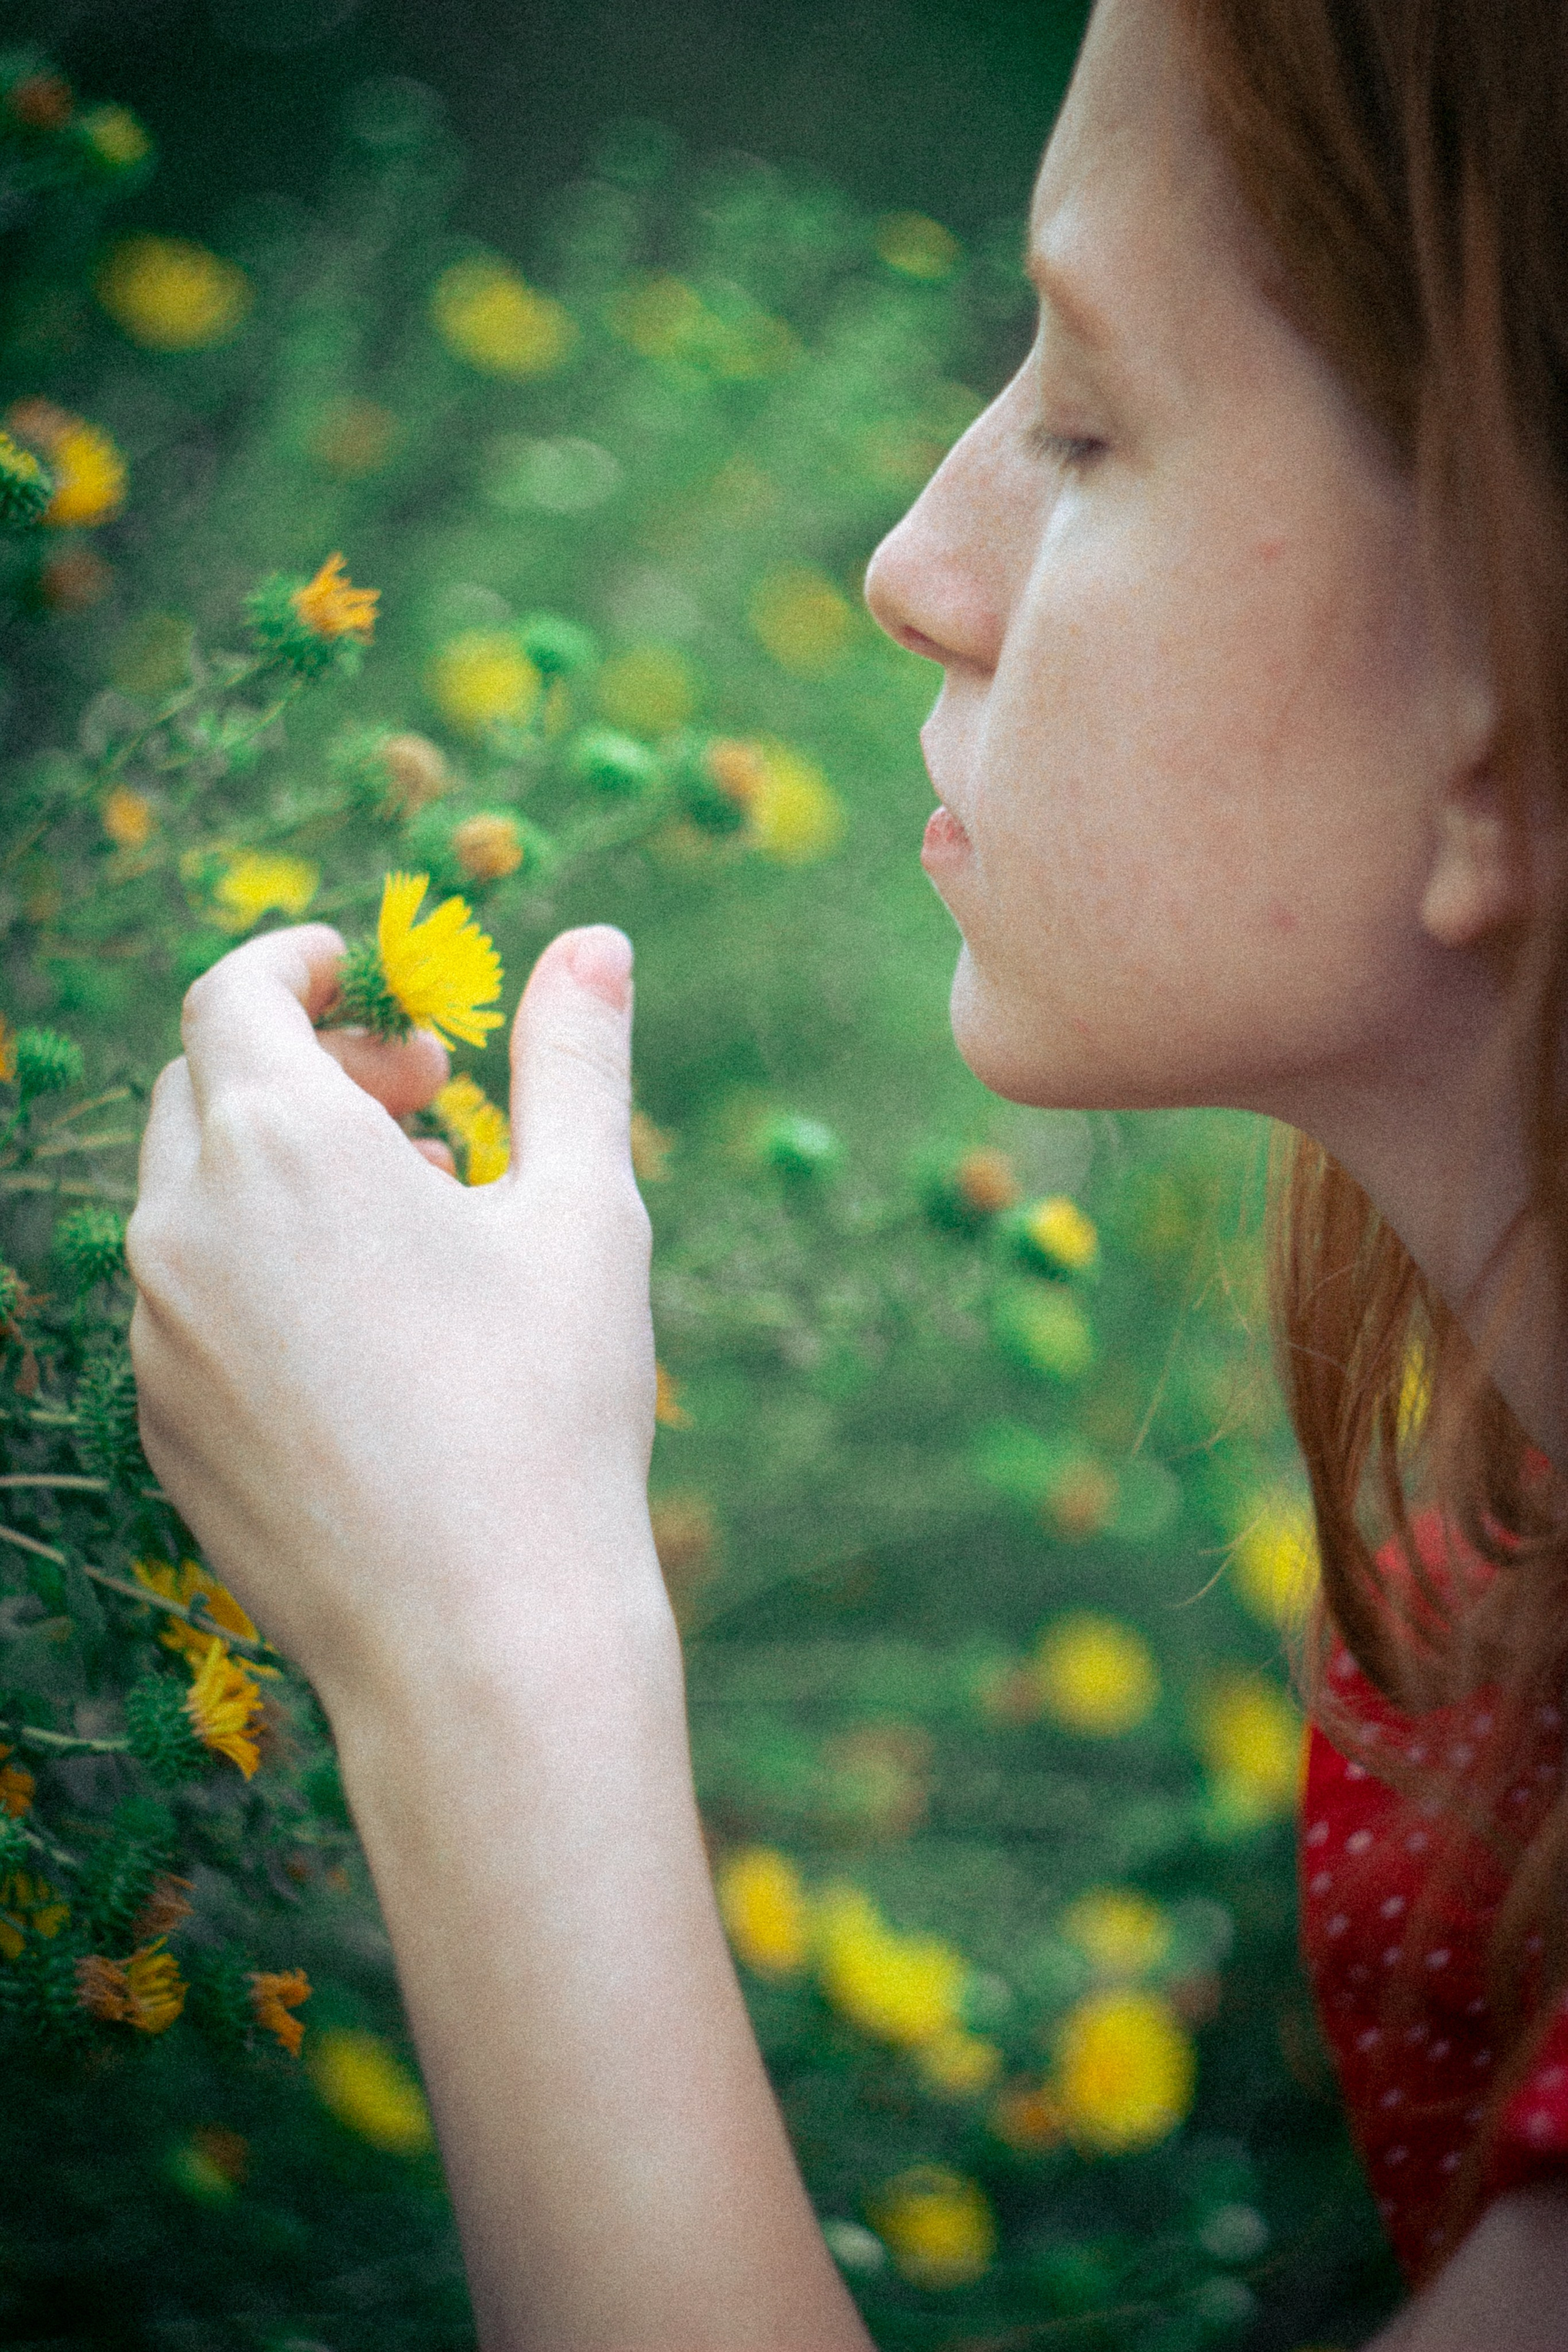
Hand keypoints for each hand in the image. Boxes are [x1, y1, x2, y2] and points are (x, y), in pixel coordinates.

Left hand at [127, 920, 662, 1720]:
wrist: (479, 1640)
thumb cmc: (545, 1410)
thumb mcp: (584, 1212)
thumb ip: (574, 1058)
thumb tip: (597, 942)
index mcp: (278, 1144)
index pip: (234, 994)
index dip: (297, 964)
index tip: (360, 974)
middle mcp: (184, 1227)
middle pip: (202, 1086)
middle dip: (306, 1066)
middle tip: (426, 1110)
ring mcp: (158, 1336)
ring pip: (191, 1199)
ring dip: (283, 1172)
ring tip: (417, 1224)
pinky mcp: (159, 1425)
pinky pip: (187, 1304)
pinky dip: (254, 1270)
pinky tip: (365, 1333)